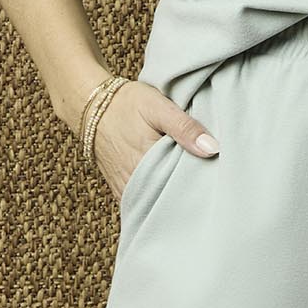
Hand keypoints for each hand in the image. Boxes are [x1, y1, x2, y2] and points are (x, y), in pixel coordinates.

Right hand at [94, 81, 219, 201]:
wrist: (90, 105)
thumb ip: (185, 128)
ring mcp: (127, 190)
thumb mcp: (158, 107)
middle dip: (190, 194)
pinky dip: (158, 199)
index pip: (184, 187)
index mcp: (147, 165)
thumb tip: (213, 149)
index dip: (202, 183)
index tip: (217, 178)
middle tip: (209, 185)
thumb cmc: (125, 104)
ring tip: (193, 190)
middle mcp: (135, 183)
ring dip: (174, 198)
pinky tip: (171, 190)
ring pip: (157, 203)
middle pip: (172, 200)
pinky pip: (143, 203)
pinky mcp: (121, 190)